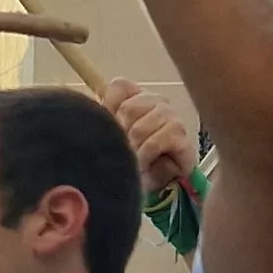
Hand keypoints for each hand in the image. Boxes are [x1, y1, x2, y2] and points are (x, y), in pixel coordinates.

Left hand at [104, 78, 194, 199]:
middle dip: (121, 137)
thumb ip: (104, 121)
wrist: (154, 186)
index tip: (112, 130)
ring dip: (133, 151)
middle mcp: (156, 101)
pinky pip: (154, 144)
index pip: (120, 87)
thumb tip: (92, 113)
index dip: (110, 108)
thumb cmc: (131, 160)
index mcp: (137, 96)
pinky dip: (145, 157)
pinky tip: (145, 164)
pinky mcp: (180, 135)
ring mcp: (170, 116)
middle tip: (124, 151)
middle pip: (127, 109)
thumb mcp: (112, 138)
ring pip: (140, 129)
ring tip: (134, 161)